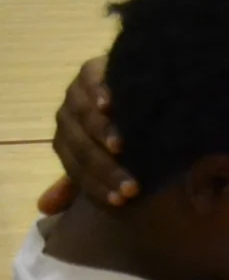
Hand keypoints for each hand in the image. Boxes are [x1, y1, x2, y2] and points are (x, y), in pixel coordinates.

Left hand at [42, 56, 136, 212]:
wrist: (133, 83)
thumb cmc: (121, 127)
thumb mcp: (100, 157)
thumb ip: (78, 180)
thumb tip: (44, 209)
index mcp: (65, 141)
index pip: (76, 168)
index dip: (97, 186)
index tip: (122, 202)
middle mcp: (66, 118)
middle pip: (81, 147)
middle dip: (105, 169)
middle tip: (133, 187)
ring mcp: (76, 93)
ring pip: (84, 117)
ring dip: (101, 133)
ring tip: (120, 148)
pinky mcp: (90, 70)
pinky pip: (92, 82)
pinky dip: (99, 93)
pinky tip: (110, 106)